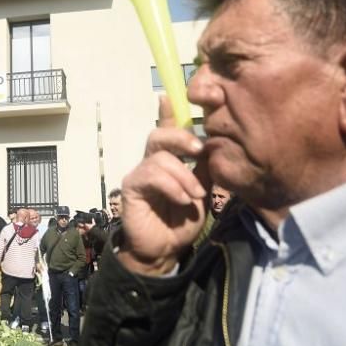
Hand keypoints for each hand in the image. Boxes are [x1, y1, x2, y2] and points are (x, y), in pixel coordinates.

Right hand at [117, 96, 207, 275]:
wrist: (165, 250)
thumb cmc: (182, 221)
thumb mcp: (202, 191)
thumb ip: (205, 168)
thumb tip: (214, 145)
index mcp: (169, 160)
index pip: (167, 130)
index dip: (168, 112)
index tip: (169, 95)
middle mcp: (151, 162)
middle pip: (159, 135)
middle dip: (181, 138)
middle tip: (200, 150)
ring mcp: (139, 173)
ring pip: (160, 157)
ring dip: (184, 175)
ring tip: (195, 195)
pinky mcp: (132, 187)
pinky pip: (151, 174)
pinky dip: (171, 185)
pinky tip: (182, 199)